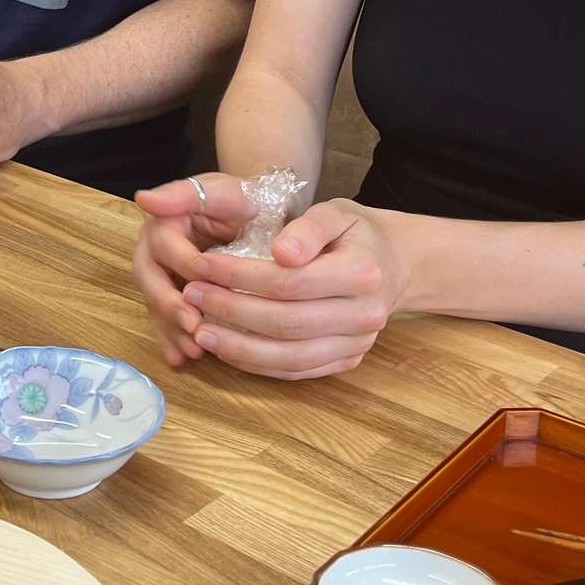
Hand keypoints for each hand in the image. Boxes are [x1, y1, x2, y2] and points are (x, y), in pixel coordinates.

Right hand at [133, 173, 254, 365]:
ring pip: (157, 306)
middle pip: (153, 282)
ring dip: (172, 330)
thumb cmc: (238, 200)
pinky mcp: (170, 296)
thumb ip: (184, 193)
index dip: (185, 270)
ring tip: (194, 351)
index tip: (203, 290)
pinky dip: (172, 340)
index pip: (167, 250)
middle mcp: (152, 252)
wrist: (250, 213)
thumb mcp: (219, 190)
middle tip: (194, 328)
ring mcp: (160, 277)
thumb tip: (143, 199)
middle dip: (172, 308)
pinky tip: (180, 359)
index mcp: (161, 224)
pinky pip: (165, 319)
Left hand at [176, 198, 407, 379]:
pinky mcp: (346, 362)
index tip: (201, 265)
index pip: (290, 281)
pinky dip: (257, 364)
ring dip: (239, 348)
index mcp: (363, 273)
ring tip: (199, 332)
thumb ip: (307, 228)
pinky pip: (296, 372)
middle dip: (231, 311)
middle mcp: (365, 315)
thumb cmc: (354, 234)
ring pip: (290, 357)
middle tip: (191, 296)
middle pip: (287, 323)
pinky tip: (227, 349)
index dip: (240, 276)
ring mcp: (357, 345)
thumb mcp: (335, 213)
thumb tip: (281, 253)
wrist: (393, 264)